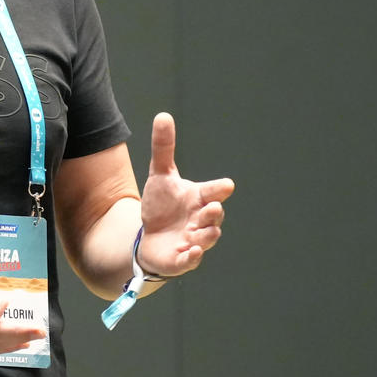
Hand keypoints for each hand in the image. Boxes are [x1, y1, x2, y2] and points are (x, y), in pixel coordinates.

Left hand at [136, 112, 234, 276]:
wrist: (149, 237)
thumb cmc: (161, 205)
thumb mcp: (159, 176)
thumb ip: (163, 148)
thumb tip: (163, 115)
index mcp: (199, 198)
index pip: (214, 192)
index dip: (219, 190)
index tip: (226, 187)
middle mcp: (201, 219)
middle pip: (214, 216)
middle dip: (212, 213)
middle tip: (208, 209)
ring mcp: (194, 239)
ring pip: (207, 238)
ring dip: (205, 235)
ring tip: (196, 231)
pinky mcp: (183, 258)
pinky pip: (192, 260)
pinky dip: (193, 257)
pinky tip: (191, 252)